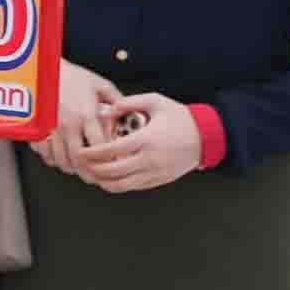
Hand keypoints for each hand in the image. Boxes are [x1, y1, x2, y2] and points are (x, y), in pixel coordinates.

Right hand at [34, 60, 123, 174]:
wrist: (43, 68)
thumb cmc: (72, 75)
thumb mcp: (100, 85)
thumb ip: (117, 101)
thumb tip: (129, 113)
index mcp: (86, 116)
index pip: (101, 148)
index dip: (109, 159)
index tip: (114, 162)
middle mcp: (68, 125)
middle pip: (79, 161)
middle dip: (89, 173)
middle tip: (97, 177)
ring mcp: (50, 128)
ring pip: (61, 160)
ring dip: (71, 168)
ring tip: (80, 169)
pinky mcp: (37, 128)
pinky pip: (44, 152)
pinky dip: (53, 159)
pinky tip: (60, 157)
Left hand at [76, 94, 201, 193]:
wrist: (207, 136)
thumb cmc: (180, 118)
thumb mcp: (155, 102)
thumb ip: (128, 103)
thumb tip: (105, 110)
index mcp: (146, 139)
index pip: (111, 150)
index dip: (92, 153)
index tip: (81, 151)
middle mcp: (150, 159)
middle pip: (113, 171)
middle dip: (93, 169)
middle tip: (83, 164)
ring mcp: (156, 172)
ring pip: (122, 185)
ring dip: (104, 182)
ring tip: (93, 174)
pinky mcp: (161, 180)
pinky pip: (135, 187)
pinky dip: (119, 185)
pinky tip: (110, 178)